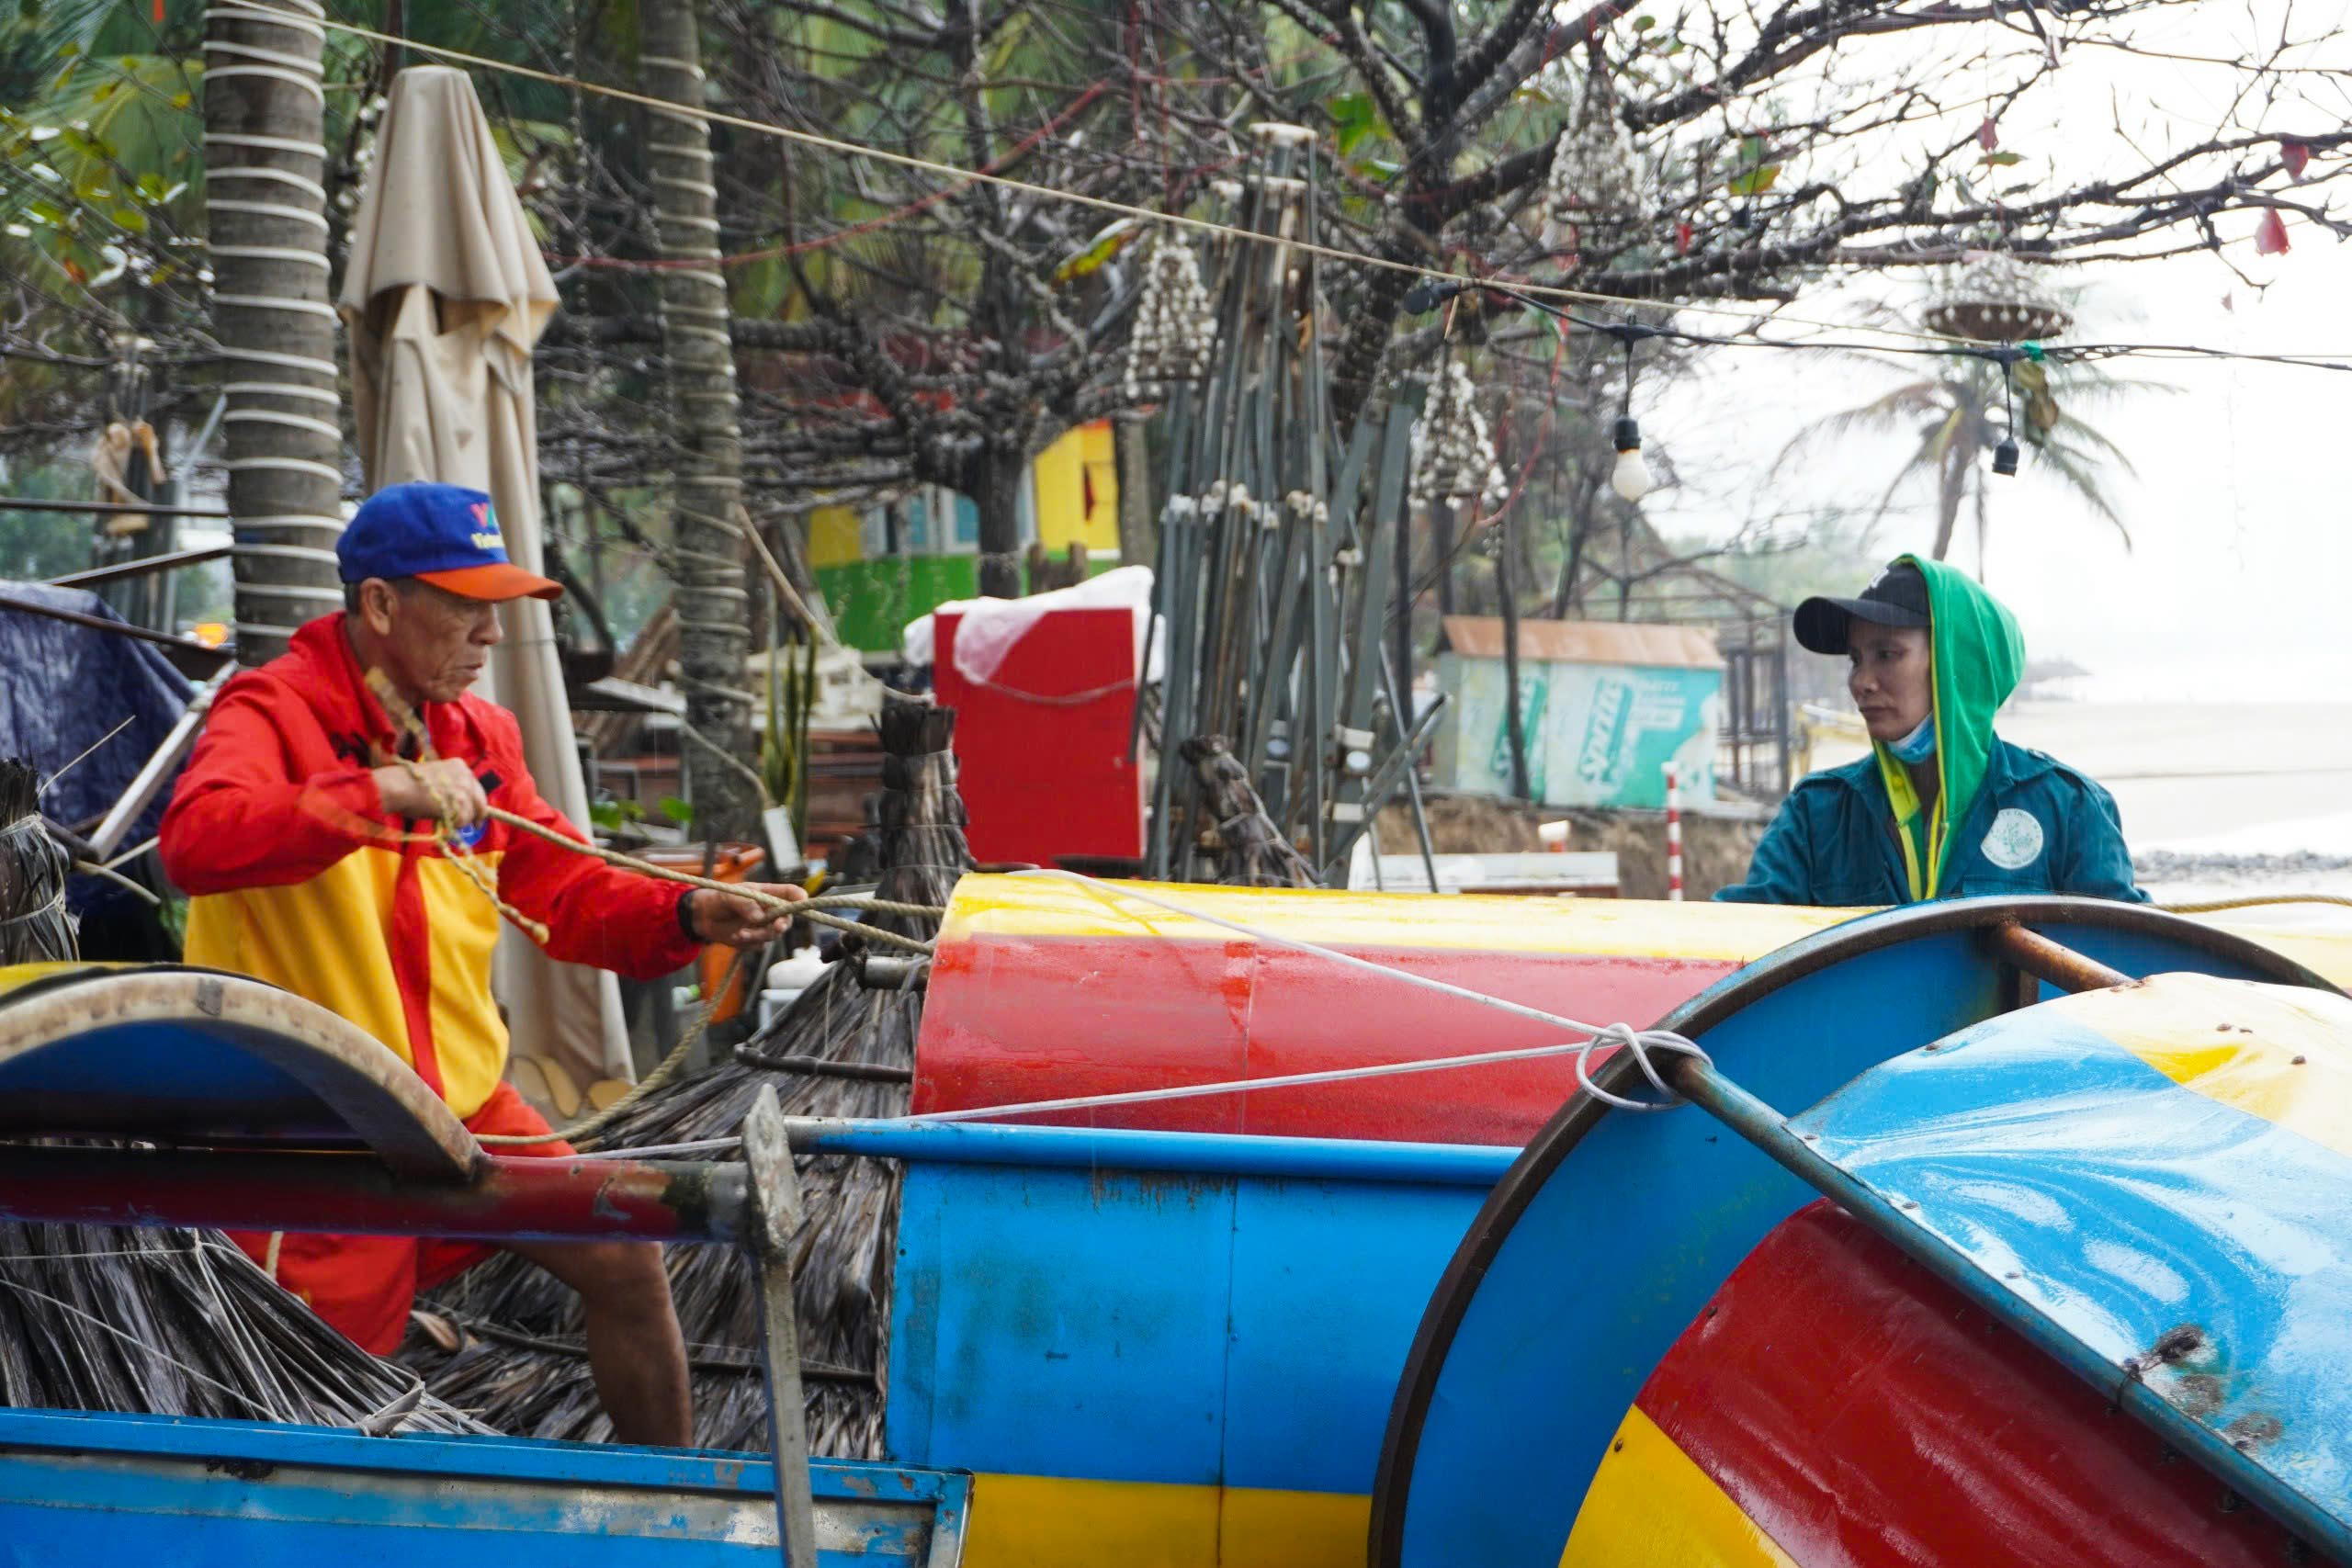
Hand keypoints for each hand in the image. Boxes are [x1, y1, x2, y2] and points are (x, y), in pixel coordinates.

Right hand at [373, 759, 488, 827]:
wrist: (398, 785)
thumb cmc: (409, 783)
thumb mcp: (436, 778)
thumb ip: (450, 787)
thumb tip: (458, 804)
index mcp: (460, 766)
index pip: (475, 786)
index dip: (474, 800)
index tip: (474, 810)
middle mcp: (466, 775)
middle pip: (480, 799)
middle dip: (478, 814)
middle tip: (476, 825)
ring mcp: (464, 788)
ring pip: (473, 812)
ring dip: (463, 820)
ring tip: (449, 823)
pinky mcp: (460, 802)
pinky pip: (464, 820)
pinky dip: (456, 825)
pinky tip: (445, 823)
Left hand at [686, 882, 806, 946]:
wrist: (702, 917)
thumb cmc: (718, 899)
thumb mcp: (729, 896)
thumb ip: (745, 903)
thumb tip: (760, 917)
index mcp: (767, 894)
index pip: (791, 893)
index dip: (800, 898)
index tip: (802, 903)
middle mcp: (769, 910)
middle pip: (787, 918)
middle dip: (782, 924)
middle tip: (776, 927)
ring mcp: (763, 926)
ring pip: (772, 935)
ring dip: (758, 935)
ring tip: (740, 933)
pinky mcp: (755, 940)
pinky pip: (760, 945)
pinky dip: (749, 943)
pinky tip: (736, 936)